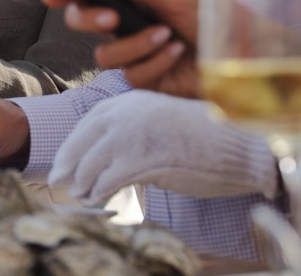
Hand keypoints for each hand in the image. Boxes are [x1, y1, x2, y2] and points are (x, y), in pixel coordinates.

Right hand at [43, 0, 200, 97]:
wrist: (236, 58)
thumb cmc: (211, 25)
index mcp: (128, 3)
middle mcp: (124, 29)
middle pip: (80, 24)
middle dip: (88, 19)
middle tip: (112, 17)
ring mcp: (131, 56)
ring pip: (104, 54)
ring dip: (136, 44)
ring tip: (167, 36)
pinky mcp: (143, 81)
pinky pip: (132, 74)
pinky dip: (156, 61)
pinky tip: (176, 53)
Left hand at [50, 91, 277, 205]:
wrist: (241, 144)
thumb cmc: (209, 137)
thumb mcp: (165, 122)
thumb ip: (138, 131)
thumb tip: (115, 155)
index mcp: (134, 100)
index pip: (91, 119)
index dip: (75, 141)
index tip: (65, 158)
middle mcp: (129, 113)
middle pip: (84, 139)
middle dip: (68, 162)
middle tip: (58, 179)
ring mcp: (134, 135)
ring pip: (92, 162)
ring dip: (83, 182)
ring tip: (81, 195)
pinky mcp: (143, 160)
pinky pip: (109, 180)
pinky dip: (98, 192)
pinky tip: (98, 200)